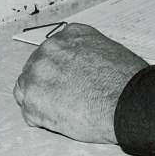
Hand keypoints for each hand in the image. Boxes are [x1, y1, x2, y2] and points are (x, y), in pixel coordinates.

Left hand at [14, 24, 147, 143]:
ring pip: (28, 90)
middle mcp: (50, 49)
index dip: (59, 69)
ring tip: (62, 111)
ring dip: (41, 101)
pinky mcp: (33, 100)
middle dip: (47, 84)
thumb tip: (82, 68)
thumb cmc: (124, 80)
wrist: (126, 101)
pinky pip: (30, 113)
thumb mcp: (108, 51)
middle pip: (37, 69)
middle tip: (64, 98)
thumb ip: (86, 54)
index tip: (66, 79)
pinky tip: (61, 119)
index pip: (53, 51)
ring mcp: (38, 73)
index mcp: (70, 35)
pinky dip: (43, 119)